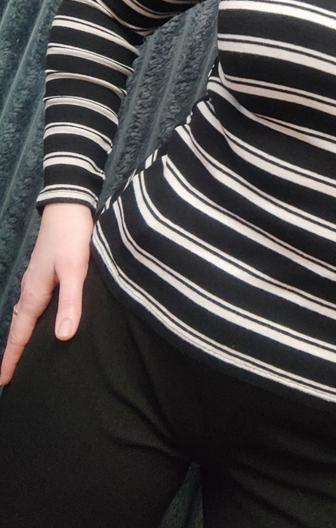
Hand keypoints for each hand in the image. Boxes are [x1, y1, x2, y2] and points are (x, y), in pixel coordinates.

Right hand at [0, 203, 93, 386]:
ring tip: (24, 355)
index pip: (20, 333)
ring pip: (27, 315)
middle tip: (10, 376)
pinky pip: (36, 304)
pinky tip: (46, 322)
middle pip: (19, 327)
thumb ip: (71, 302)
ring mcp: (38, 280)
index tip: (3, 382)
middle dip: (14, 351)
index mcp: (35, 293)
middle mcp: (32, 289)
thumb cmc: (71, 237)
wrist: (70, 207)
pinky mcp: (47, 273)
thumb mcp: (74, 270)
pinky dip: (34, 320)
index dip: (12, 358)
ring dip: (23, 335)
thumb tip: (63, 337)